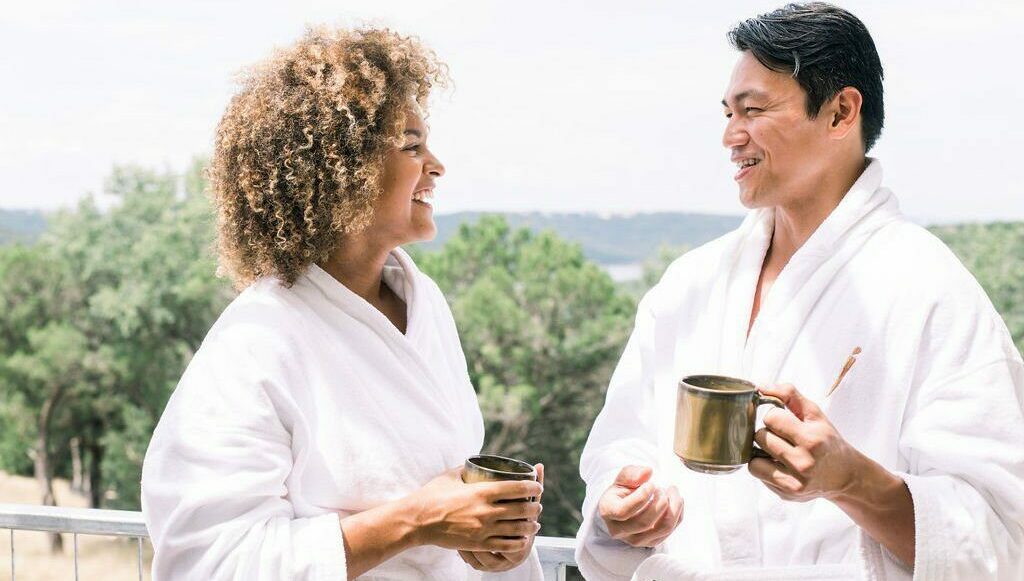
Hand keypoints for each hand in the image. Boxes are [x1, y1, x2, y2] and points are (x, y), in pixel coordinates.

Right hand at [407, 467, 542, 553]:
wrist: (417, 520)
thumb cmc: (432, 495)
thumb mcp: (451, 476)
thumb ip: (466, 469)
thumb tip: (475, 464)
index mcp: (481, 491)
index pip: (516, 488)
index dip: (532, 487)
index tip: (538, 486)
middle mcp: (486, 511)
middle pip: (521, 509)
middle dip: (534, 508)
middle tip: (538, 506)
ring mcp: (483, 529)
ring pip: (516, 529)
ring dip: (530, 526)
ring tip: (535, 524)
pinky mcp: (478, 544)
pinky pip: (504, 545)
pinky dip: (518, 543)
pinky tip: (523, 541)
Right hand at [597, 465, 682, 547]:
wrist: (623, 506)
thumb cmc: (622, 491)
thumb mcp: (622, 479)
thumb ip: (631, 473)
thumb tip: (647, 472)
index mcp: (608, 512)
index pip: (624, 511)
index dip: (641, 497)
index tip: (651, 484)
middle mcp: (619, 531)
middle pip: (645, 522)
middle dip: (660, 502)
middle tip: (662, 488)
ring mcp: (636, 540)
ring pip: (662, 528)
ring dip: (673, 508)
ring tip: (672, 491)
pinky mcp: (651, 543)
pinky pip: (670, 530)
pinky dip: (678, 514)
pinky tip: (676, 500)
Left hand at [749, 383, 864, 500]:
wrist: (846, 476)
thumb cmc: (827, 441)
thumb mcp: (815, 414)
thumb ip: (789, 394)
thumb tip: (760, 387)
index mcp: (812, 439)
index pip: (771, 418)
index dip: (775, 417)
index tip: (785, 422)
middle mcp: (804, 463)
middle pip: (761, 437)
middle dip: (768, 434)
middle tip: (783, 438)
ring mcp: (795, 482)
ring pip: (754, 459)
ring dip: (762, 452)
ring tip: (779, 451)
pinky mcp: (787, 494)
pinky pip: (757, 473)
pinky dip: (763, 467)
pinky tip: (779, 465)